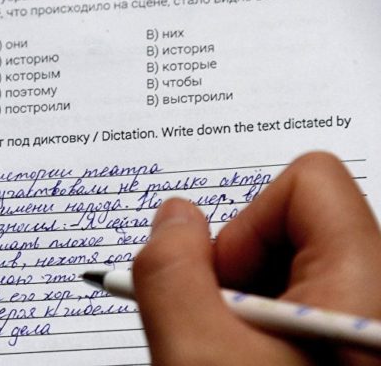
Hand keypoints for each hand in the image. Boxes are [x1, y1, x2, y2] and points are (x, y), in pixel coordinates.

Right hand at [132, 152, 380, 364]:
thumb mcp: (194, 351)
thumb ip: (170, 270)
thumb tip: (174, 218)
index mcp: (364, 282)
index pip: (310, 182)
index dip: (248, 224)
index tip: (223, 284)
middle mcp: (371, 295)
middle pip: (292, 223)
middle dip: (236, 267)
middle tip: (220, 330)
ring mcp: (356, 321)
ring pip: (287, 265)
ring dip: (239, 301)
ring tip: (229, 353)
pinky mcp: (338, 338)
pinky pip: (292, 299)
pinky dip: (254, 321)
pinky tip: (240, 358)